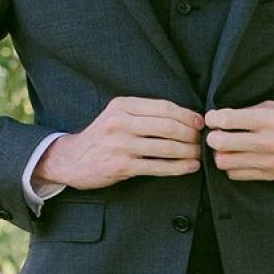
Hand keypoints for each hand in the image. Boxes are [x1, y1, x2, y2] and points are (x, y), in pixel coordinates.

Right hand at [35, 96, 204, 189]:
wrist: (71, 159)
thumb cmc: (102, 137)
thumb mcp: (117, 116)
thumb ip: (144, 113)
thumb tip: (186, 117)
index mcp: (122, 105)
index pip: (164, 107)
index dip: (187, 115)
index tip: (201, 123)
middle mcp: (120, 122)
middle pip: (168, 126)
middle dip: (192, 135)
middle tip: (202, 141)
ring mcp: (120, 145)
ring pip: (166, 147)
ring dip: (189, 152)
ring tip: (199, 155)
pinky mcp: (122, 166)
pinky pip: (158, 166)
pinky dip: (178, 167)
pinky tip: (189, 167)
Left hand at [203, 101, 273, 181]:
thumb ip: (251, 111)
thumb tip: (225, 117)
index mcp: (268, 119)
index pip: (227, 120)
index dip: (213, 118)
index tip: (213, 117)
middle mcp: (266, 142)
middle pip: (220, 144)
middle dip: (212, 137)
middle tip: (216, 132)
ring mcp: (268, 161)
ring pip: (224, 162)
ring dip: (220, 154)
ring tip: (226, 146)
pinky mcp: (270, 175)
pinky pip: (237, 175)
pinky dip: (232, 166)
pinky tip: (238, 157)